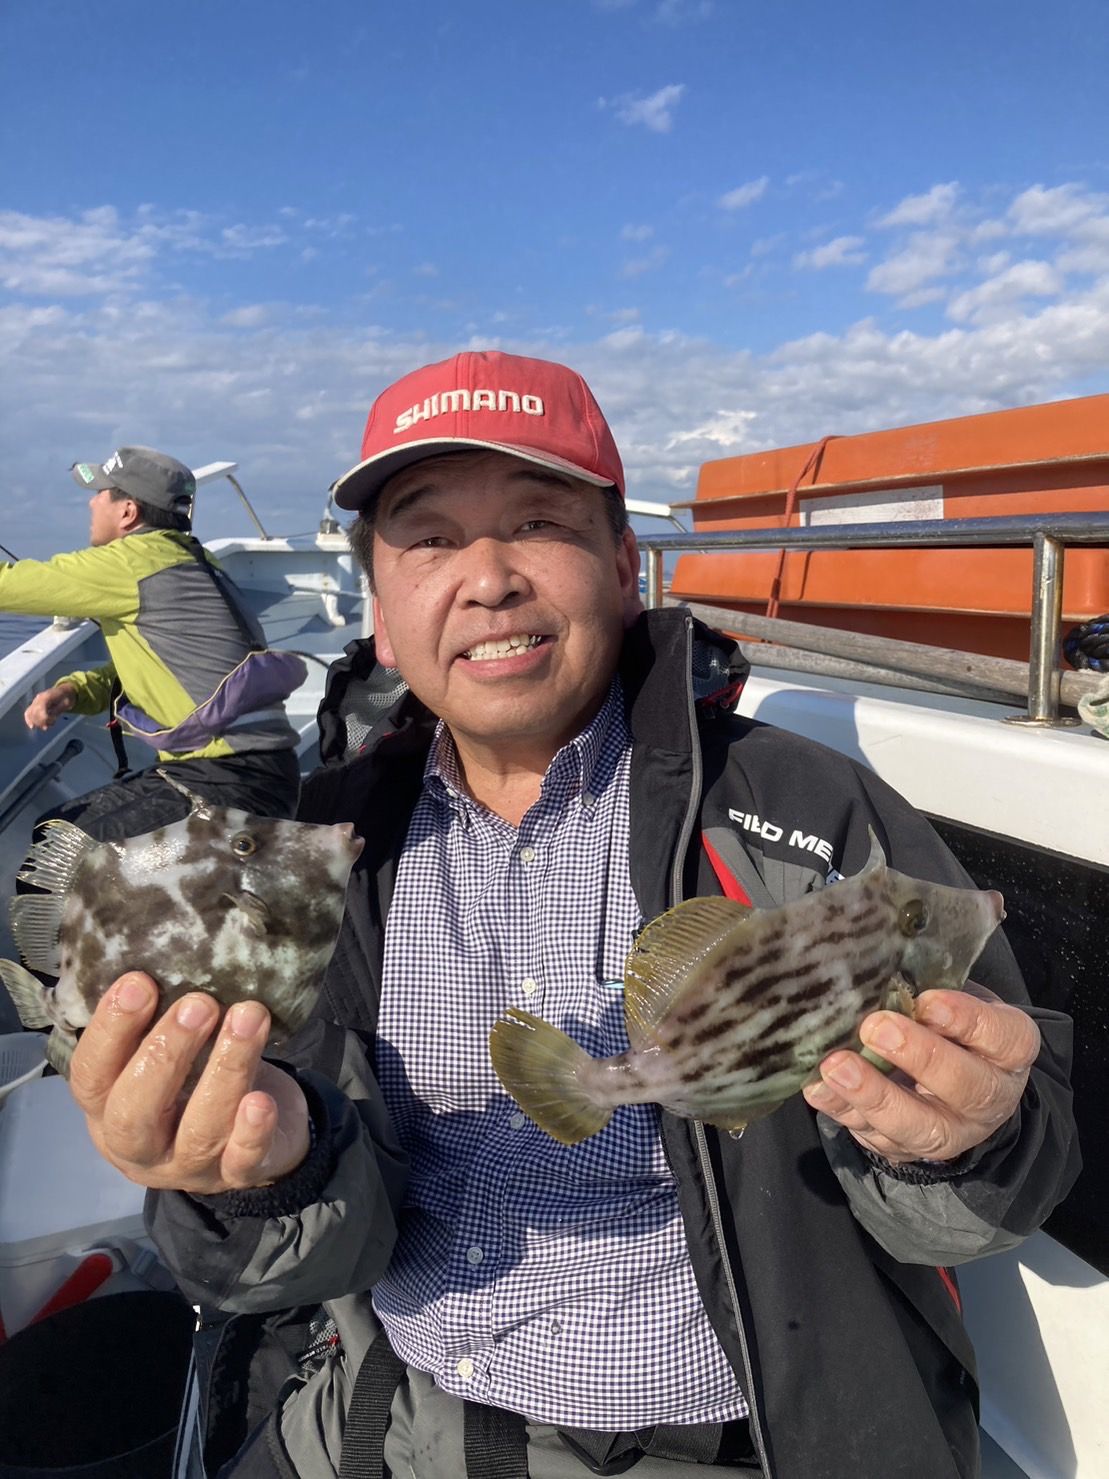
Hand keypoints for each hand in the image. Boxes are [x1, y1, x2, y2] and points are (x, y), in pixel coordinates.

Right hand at [24, 683, 76, 729]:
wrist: (65, 691)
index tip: (53, 721)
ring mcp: (35, 701)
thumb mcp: (67, 703)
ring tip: (46, 726)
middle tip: (51, 724)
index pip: (41, 707)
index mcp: (48, 695)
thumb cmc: (67, 697)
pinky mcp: (34, 705)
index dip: (45, 717)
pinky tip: (32, 726)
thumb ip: (58, 710)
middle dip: (42, 721)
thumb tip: (51, 717)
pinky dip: (29, 720)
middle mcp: (39, 697)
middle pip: (34, 712)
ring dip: (37, 722)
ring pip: (30, 713)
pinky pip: (28, 712)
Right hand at [68, 972, 310, 1193]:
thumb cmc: (193, 1078)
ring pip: (199, 1130)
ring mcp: (187, 1166)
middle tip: (199, 1004)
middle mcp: (138, 1146)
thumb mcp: (163, 1055)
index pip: (90, 1076)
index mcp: (106, 1109)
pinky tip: (262, 1101)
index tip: (139, 982)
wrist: (250, 1139)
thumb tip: (157, 956)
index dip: (110, 1030)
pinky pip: (242, 1163)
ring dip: (225, 1069)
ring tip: (248, 1017)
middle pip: (136, 1111)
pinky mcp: (237, 1176)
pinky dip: (251, 1132)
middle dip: (165, 1053)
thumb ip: (152, 1021)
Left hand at [801, 982, 1040, 1164]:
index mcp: (1008, 1051)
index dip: (968, 1021)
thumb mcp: (955, 1000)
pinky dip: (842, 1111)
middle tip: (876, 1029)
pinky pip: (875, 1137)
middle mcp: (989, 1098)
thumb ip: (931, 992)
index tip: (928, 1001)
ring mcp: (950, 1131)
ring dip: (874, 1095)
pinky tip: (819, 1087)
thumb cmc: (949, 1025)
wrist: (952, 1080)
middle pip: (965, 1086)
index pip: (1003, 1038)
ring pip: (919, 1126)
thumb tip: (882, 976)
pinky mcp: (907, 1149)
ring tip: (837, 1066)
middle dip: (919, 1057)